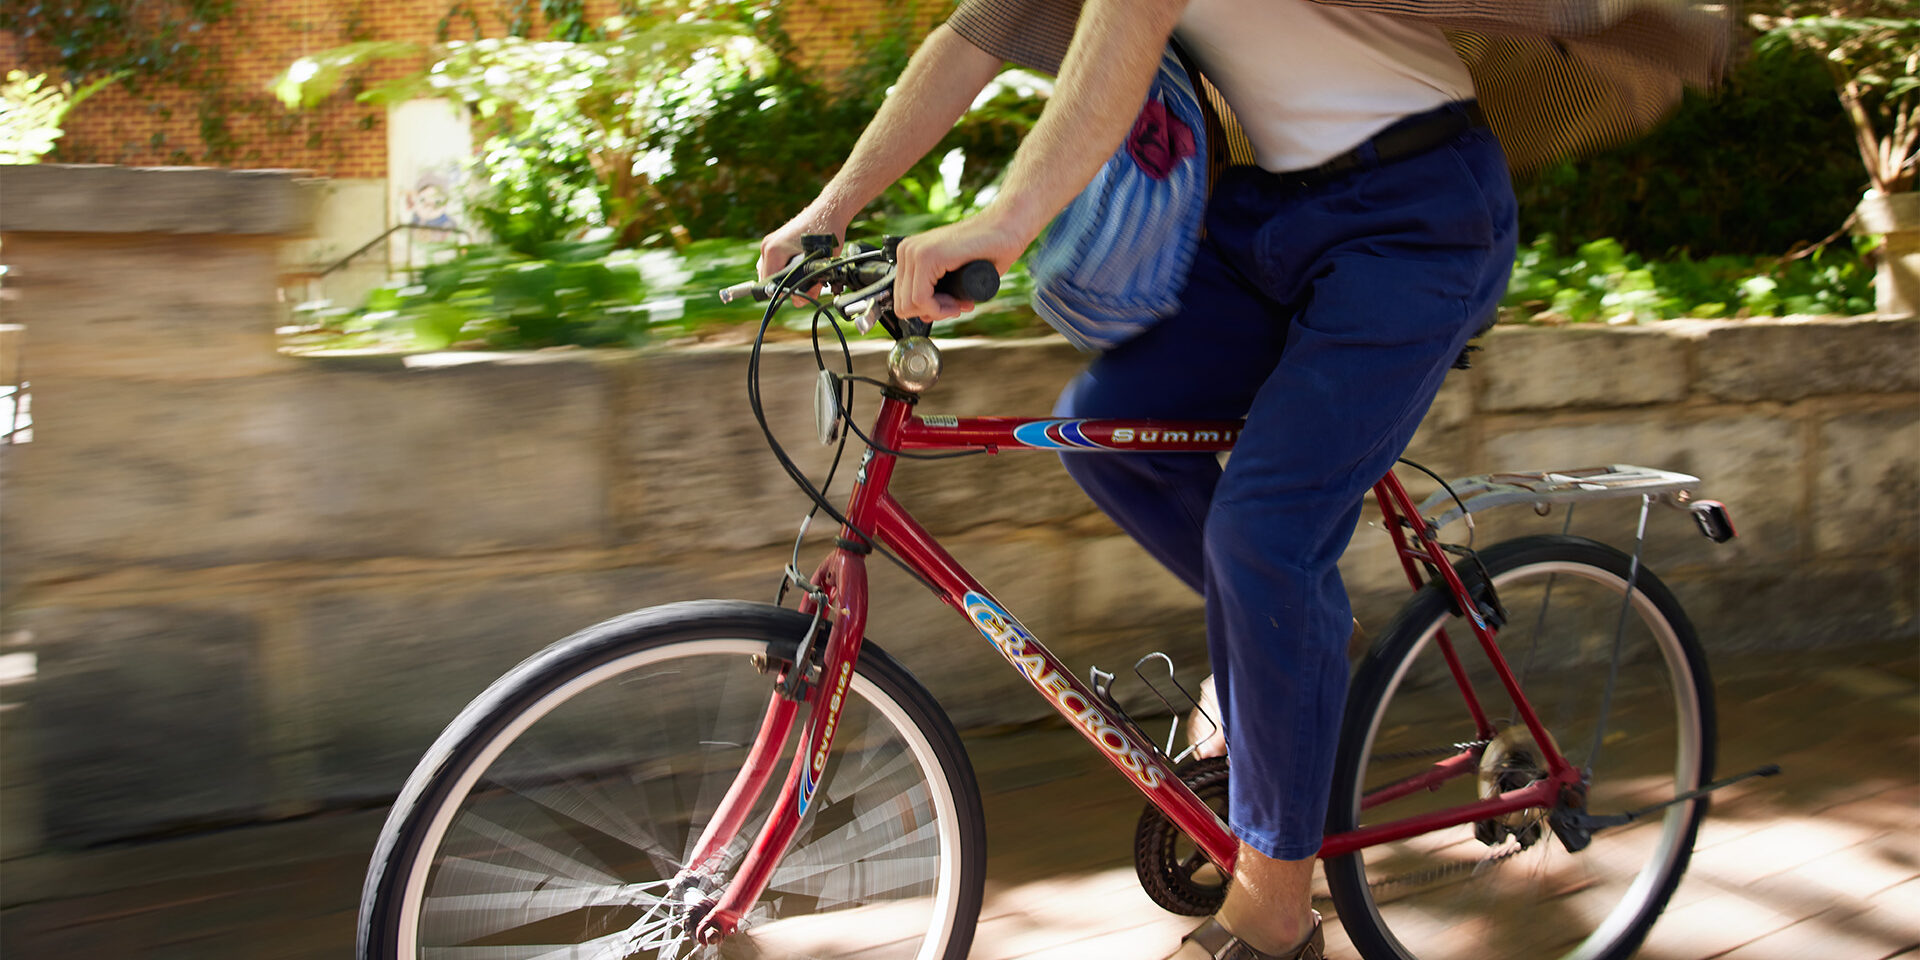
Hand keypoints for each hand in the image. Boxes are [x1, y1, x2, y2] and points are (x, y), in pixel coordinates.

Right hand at [759, 208, 848, 301]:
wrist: (829, 209)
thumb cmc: (826, 232)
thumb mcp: (821, 263)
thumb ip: (811, 286)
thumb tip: (799, 303)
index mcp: (773, 251)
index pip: (769, 284)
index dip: (785, 292)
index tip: (800, 292)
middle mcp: (767, 246)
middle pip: (767, 278)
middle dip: (785, 285)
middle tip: (805, 283)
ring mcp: (770, 242)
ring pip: (771, 270)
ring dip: (785, 276)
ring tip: (804, 273)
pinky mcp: (776, 240)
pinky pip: (775, 262)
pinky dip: (786, 267)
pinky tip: (801, 265)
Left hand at [893, 212, 1030, 321]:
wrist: (1006, 228)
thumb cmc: (987, 251)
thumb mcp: (953, 277)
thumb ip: (936, 293)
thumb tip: (923, 317)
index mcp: (909, 253)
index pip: (901, 298)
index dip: (927, 311)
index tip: (951, 307)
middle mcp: (906, 250)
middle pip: (903, 304)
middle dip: (931, 313)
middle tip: (957, 306)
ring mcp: (914, 251)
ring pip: (910, 304)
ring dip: (937, 312)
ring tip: (959, 304)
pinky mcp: (927, 257)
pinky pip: (921, 299)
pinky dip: (938, 309)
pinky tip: (957, 304)